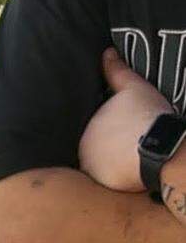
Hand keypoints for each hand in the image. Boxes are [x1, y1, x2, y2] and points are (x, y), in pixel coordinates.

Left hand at [79, 47, 169, 191]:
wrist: (159, 149)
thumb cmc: (146, 116)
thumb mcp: (132, 87)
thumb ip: (116, 72)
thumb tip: (106, 53)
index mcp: (85, 129)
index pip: (92, 133)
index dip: (108, 131)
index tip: (123, 130)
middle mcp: (83, 153)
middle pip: (95, 151)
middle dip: (108, 148)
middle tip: (128, 143)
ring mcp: (93, 173)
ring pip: (101, 168)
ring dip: (111, 165)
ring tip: (130, 157)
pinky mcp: (105, 189)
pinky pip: (109, 184)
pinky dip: (116, 179)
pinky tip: (129, 171)